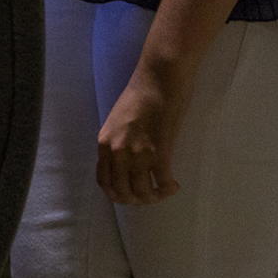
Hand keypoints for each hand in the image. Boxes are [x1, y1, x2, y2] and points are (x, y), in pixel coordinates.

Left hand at [96, 63, 190, 205]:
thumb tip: (124, 163)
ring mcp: (137, 152)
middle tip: (150, 197)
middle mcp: (117, 150)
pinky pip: (162, 181)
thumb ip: (117, 142)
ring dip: (154, 197)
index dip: (117, 195)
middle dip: (137, 200)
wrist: (159, 77)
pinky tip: (173, 185)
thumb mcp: (117, 120)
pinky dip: (168, 188)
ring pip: (142, 191)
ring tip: (163, 191)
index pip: (104, 181)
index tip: (130, 196)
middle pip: (122, 191)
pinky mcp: (159, 150)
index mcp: (104, 142)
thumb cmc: (140, 94)